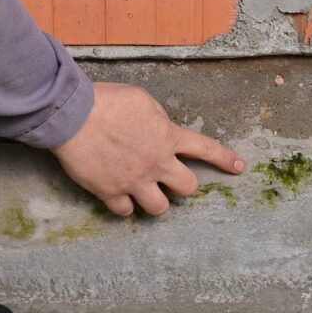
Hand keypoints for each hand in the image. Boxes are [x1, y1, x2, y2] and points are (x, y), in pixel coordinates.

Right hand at [51, 82, 244, 216]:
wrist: (73, 115)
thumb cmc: (107, 101)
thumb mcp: (143, 100)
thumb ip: (159, 120)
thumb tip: (162, 131)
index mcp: (167, 136)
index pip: (206, 149)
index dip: (224, 159)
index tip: (238, 168)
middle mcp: (156, 162)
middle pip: (187, 188)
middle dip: (182, 184)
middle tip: (169, 178)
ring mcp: (134, 180)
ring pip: (159, 208)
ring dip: (155, 200)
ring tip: (144, 191)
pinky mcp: (110, 191)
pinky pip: (125, 211)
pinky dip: (124, 205)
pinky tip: (119, 195)